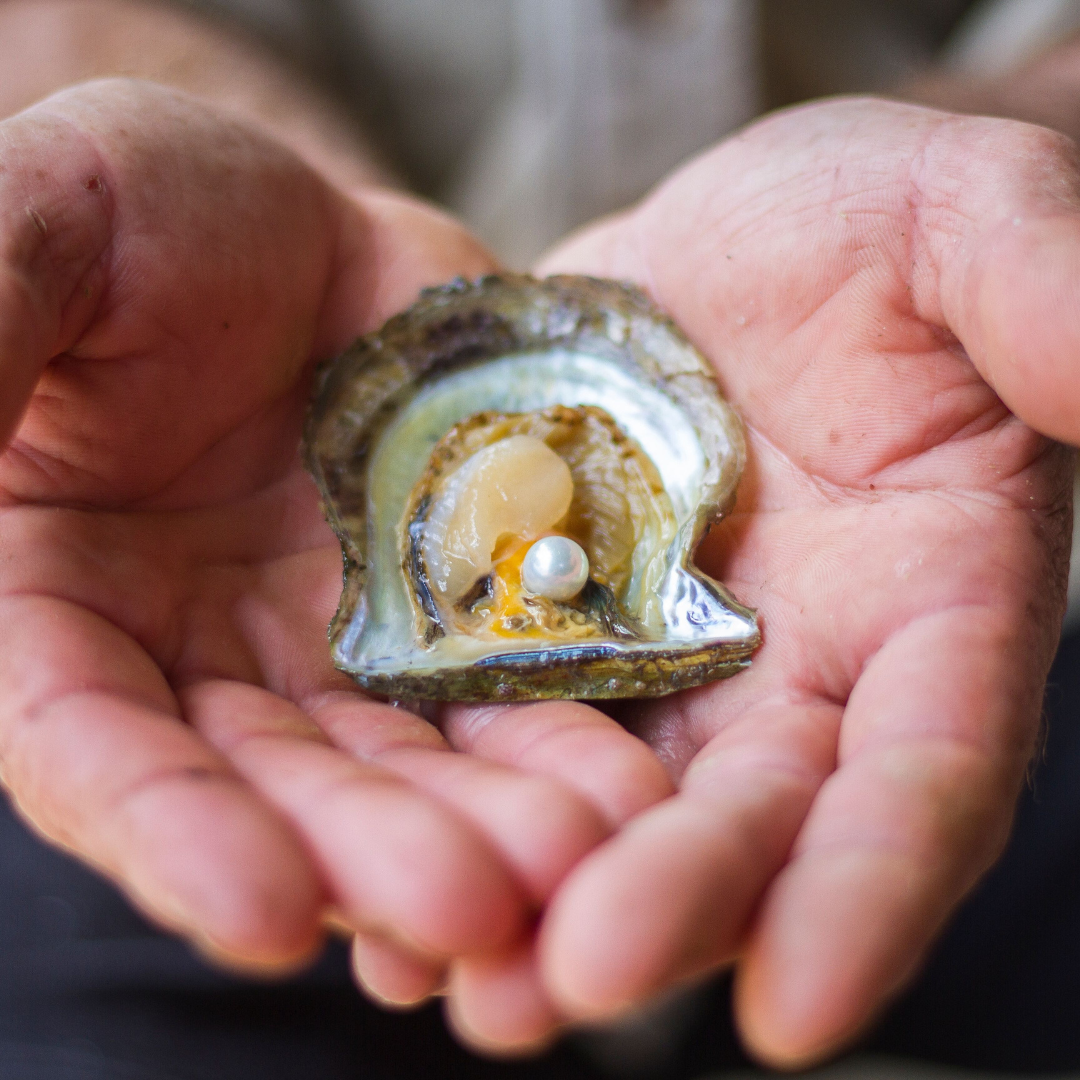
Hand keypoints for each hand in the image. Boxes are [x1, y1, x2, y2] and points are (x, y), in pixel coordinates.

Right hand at [0, 79, 670, 998]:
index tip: (264, 915)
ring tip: (570, 866)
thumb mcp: (38, 233)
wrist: (298, 222)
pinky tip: (620, 796)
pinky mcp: (446, 605)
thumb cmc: (138, 211)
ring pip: (405, 757)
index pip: (90, 744)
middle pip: (278, 783)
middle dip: (370, 851)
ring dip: (484, 823)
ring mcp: (332, 639)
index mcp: (52, 599)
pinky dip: (554, 741)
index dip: (170, 832)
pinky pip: (501, 686)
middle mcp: (195, 654)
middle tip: (474, 910)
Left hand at [439, 98, 1076, 1062]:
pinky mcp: (557, 622)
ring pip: (614, 802)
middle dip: (668, 907)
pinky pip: (509, 726)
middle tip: (567, 985)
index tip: (796, 1014)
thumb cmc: (866, 225)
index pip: (921, 775)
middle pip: (744, 818)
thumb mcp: (954, 222)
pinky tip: (385, 870)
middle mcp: (797, 666)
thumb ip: (1039, 290)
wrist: (719, 244)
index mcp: (926, 605)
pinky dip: (461, 802)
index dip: (868, 891)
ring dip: (543, 895)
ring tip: (455, 984)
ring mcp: (668, 654)